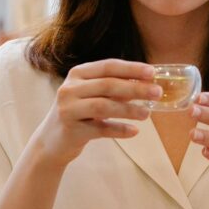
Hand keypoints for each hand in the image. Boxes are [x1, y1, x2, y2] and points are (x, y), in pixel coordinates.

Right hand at [33, 59, 161, 167]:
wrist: (51, 142)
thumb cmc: (78, 114)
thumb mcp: (92, 96)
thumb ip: (114, 88)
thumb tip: (146, 83)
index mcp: (77, 74)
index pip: (108, 66)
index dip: (131, 68)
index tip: (152, 72)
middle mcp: (70, 89)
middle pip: (108, 85)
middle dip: (135, 88)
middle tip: (157, 92)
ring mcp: (68, 109)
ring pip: (104, 106)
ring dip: (129, 109)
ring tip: (147, 114)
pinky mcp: (71, 131)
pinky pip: (100, 129)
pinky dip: (119, 130)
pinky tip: (134, 132)